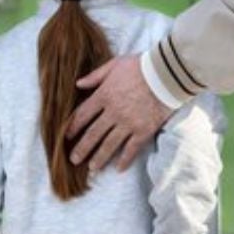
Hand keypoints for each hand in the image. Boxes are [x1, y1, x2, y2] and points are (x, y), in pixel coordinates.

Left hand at [68, 56, 171, 171]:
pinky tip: (119, 169)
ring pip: (109, 145)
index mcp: (104, 95)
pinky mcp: (144, 130)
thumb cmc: (141, 65)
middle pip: (93, 134)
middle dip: (82, 148)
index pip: (83, 115)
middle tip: (74, 159)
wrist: (167, 74)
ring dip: (99, 158)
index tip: (67, 137)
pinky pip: (132, 149)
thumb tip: (78, 83)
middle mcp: (113, 112)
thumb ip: (96, 75)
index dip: (73, 127)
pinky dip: (125, 160)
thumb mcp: (115, 64)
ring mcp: (128, 123)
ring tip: (92, 168)